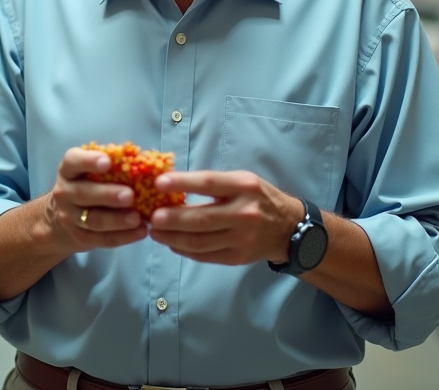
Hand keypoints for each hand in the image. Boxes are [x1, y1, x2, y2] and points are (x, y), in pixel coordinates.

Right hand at [45, 148, 148, 254]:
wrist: (67, 214)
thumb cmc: (91, 182)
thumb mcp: (94, 170)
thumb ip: (114, 164)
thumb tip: (147, 161)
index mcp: (69, 169)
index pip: (73, 161)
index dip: (89, 161)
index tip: (108, 162)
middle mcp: (64, 192)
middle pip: (84, 193)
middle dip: (108, 194)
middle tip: (130, 195)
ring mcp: (69, 216)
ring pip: (93, 220)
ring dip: (117, 220)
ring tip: (138, 218)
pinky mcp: (80, 237)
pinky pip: (102, 239)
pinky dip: (123, 237)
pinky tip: (141, 231)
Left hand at [148, 171, 302, 264]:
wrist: (288, 228)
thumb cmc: (258, 197)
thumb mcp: (241, 180)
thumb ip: (213, 183)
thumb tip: (172, 183)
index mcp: (244, 187)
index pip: (210, 184)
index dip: (183, 183)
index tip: (159, 183)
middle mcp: (244, 213)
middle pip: (202, 218)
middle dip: (172, 219)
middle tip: (151, 217)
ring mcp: (241, 239)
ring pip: (200, 242)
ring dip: (172, 238)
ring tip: (154, 232)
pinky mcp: (237, 257)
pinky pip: (205, 256)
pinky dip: (184, 250)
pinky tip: (171, 243)